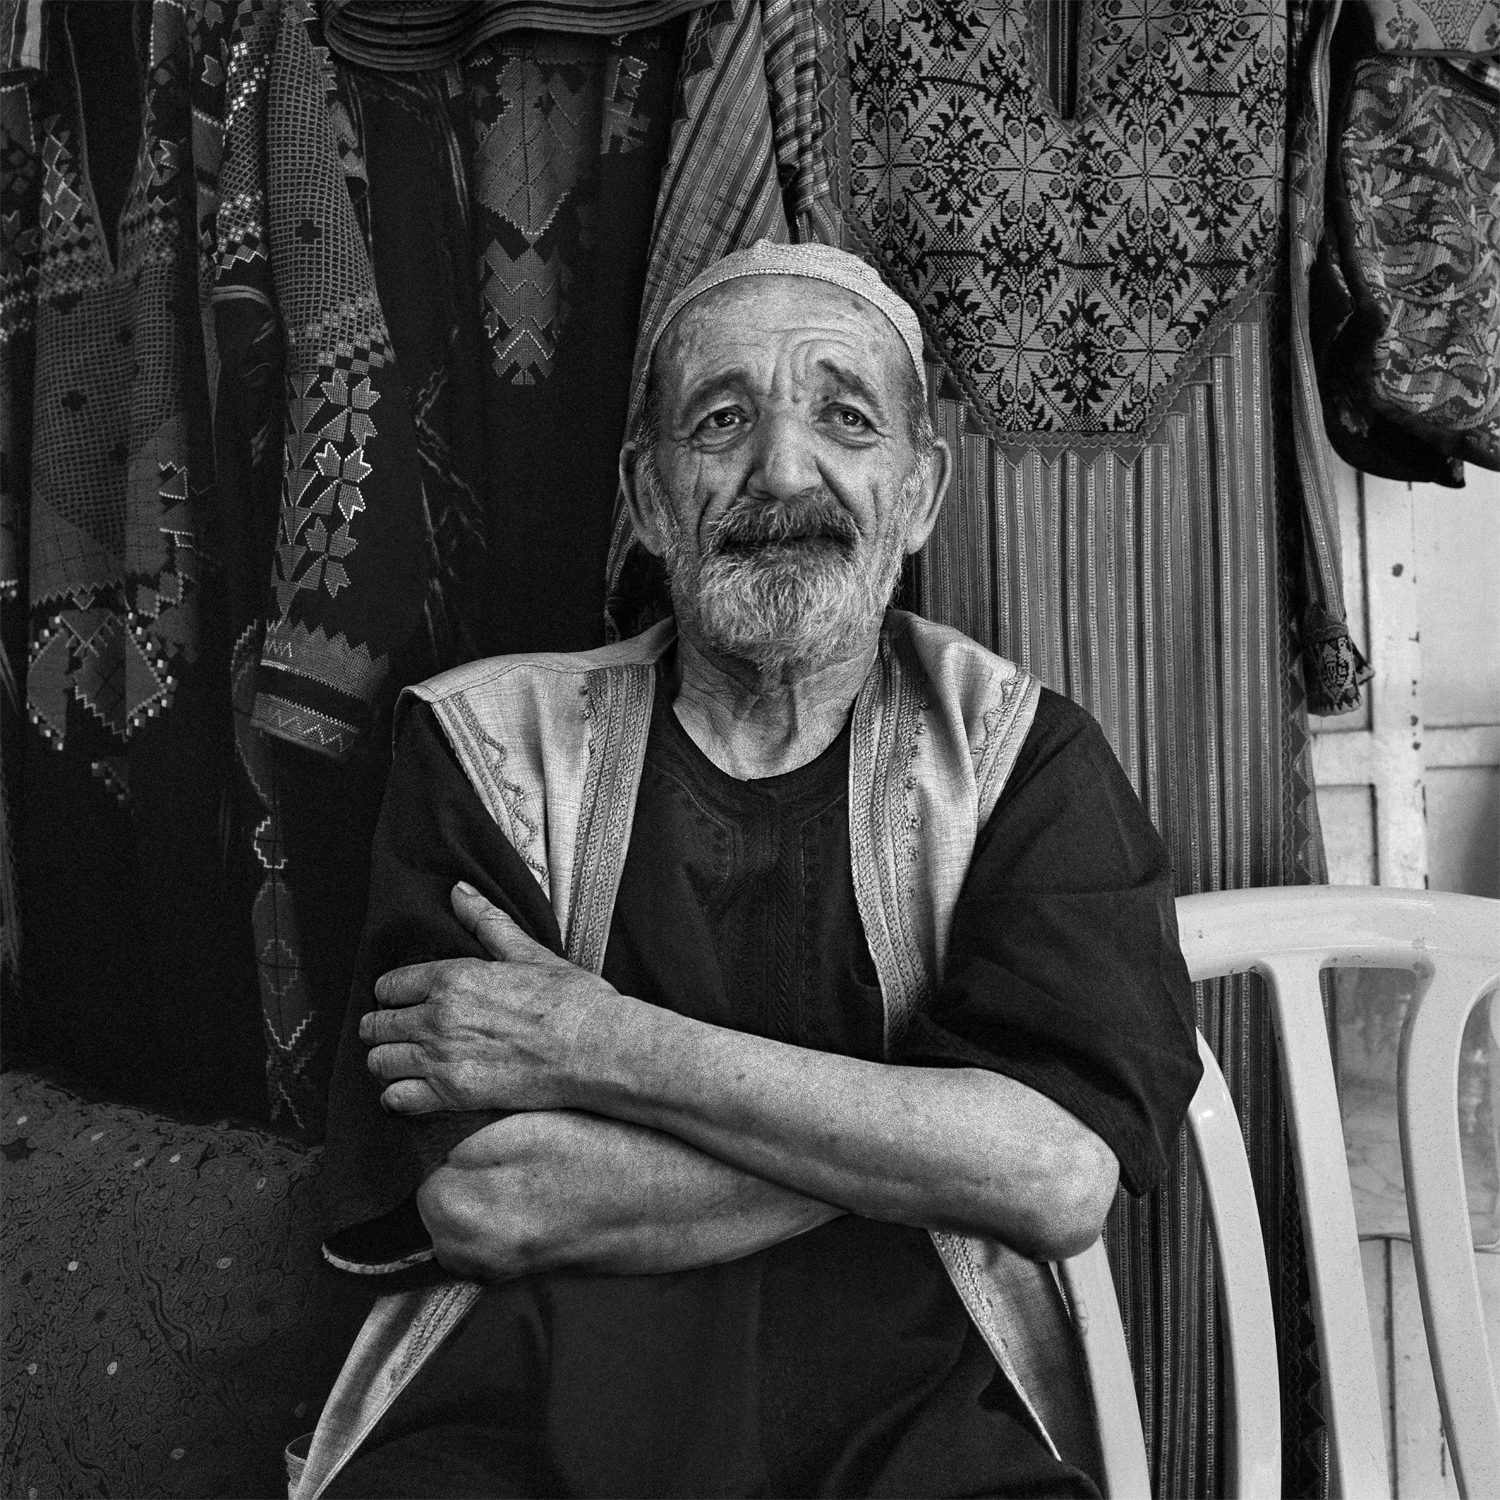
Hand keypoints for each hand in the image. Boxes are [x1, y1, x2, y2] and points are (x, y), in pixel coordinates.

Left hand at [362, 883, 620, 1114]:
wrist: (598, 1049)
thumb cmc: (572, 1000)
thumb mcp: (530, 953)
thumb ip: (487, 923)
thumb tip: (458, 891)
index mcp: (453, 978)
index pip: (390, 986)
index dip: (392, 993)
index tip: (402, 1000)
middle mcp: (438, 1017)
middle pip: (376, 1026)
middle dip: (382, 1027)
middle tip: (398, 1032)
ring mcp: (441, 1058)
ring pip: (379, 1062)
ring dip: (387, 1060)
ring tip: (404, 1061)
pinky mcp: (453, 1095)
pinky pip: (397, 1099)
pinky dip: (397, 1096)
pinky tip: (414, 1091)